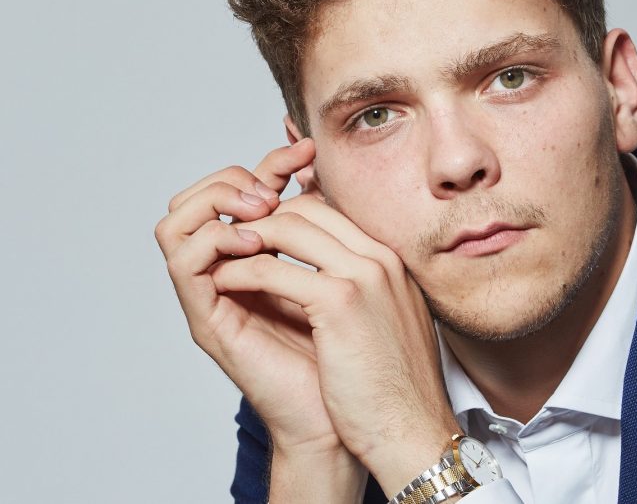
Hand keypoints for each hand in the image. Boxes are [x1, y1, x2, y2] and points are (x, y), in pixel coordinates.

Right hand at [154, 139, 356, 469]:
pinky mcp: (206, 318)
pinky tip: (256, 243)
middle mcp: (225, 270)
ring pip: (175, 222)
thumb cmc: (348, 344)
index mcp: (255, 254)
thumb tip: (319, 165)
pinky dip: (215, 239)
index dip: (266, 162)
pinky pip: (183, 262)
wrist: (345, 410)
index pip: (238, 190)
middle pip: (194, 198)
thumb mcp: (339, 264)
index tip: (305, 150)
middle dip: (233, 178)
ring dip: (217, 203)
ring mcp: (212, 294)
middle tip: (275, 189)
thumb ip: (324, 220)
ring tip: (262, 211)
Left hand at [214, 181, 460, 496]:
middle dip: (262, 222)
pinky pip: (273, 269)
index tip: (258, 242)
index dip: (287, 220)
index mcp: (392, 261)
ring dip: (245, 240)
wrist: (413, 430)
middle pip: (307, 209)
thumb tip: (332, 286)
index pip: (330, 211)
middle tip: (231, 246)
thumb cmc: (396, 390)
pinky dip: (240, 272)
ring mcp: (363, 274)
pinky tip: (224, 286)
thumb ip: (368, 292)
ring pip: (288, 227)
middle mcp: (380, 258)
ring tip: (220, 261)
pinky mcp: (340, 301)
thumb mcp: (390, 323)